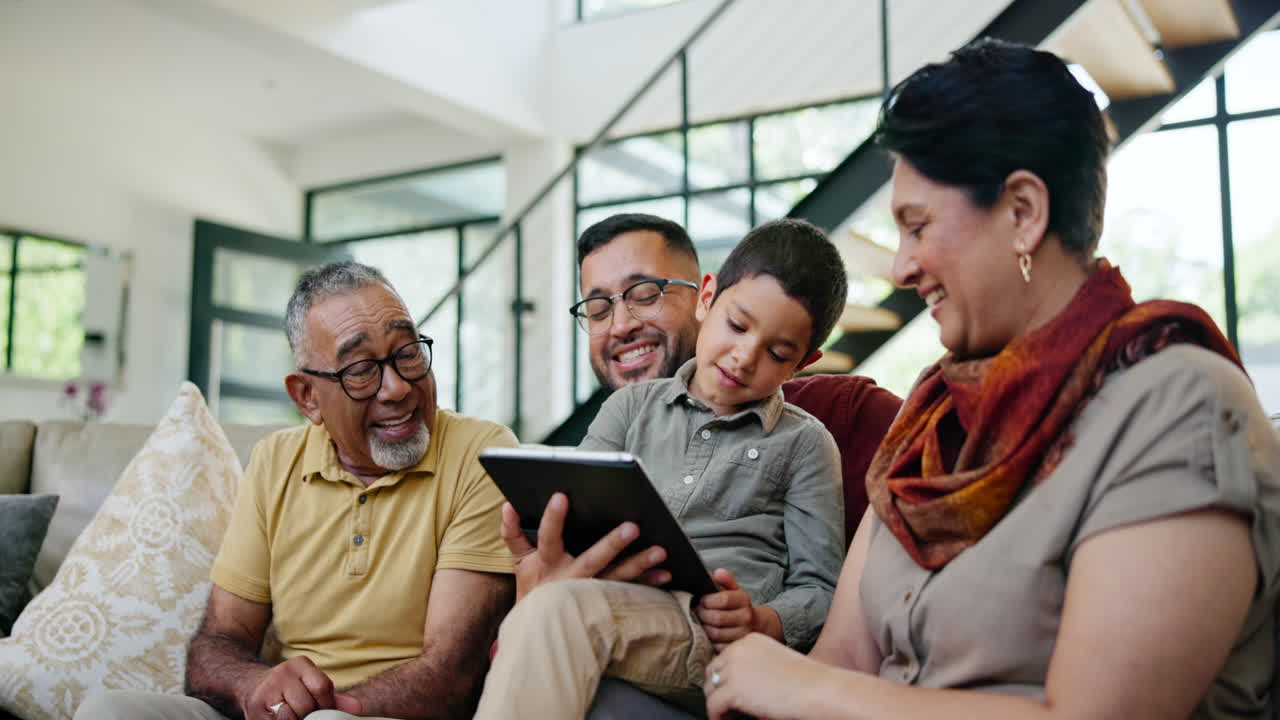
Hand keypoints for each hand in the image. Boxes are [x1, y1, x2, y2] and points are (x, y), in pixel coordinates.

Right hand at [240, 656, 361, 719]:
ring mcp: (267, 691)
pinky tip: (282, 719)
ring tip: (295, 717)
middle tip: (309, 716)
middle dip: (311, 716)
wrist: (250, 684)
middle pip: (306, 704)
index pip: (322, 687)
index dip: (326, 704)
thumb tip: (357, 708)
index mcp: (300, 665)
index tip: (324, 711)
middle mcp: (282, 674)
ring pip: (290, 716)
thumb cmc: (288, 688)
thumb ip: (333, 697)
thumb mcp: (310, 685)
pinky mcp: (255, 707)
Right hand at [501, 493, 670, 601]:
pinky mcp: (605, 604)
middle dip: (612, 544)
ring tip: (660, 551)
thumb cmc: (533, 589)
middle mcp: (570, 579)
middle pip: (592, 560)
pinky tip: (665, 574)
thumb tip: (508, 505)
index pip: (548, 537)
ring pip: (616, 578)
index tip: (561, 496)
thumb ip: (512, 533)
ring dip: (640, 565)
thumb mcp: (520, 561)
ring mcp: (590, 594)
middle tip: (633, 526)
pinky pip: (629, 593)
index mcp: (548, 563)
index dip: (553, 518)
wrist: (539, 631)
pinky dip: (648, 583)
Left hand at [697, 569, 775, 650]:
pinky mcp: (736, 646)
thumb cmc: (737, 604)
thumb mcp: (733, 589)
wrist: (755, 623)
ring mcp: (743, 634)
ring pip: (715, 633)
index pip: (723, 600)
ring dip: (704, 627)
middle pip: (717, 618)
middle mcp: (746, 617)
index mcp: (743, 599)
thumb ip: (725, 579)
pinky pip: (718, 646)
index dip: (708, 600)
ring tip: (702, 621)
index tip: (702, 600)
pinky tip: (708, 633)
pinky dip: (710, 641)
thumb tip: (718, 573)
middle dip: (702, 614)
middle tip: (698, 611)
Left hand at [704, 633, 827, 719]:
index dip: (726, 678)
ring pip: (710, 689)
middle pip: (713, 671)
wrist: (819, 690)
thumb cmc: (806, 682)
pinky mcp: (733, 690)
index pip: (725, 658)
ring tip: (728, 716)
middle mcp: (738, 649)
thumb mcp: (775, 663)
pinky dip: (717, 717)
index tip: (732, 693)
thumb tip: (737, 685)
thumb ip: (754, 667)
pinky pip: (713, 706)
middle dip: (718, 689)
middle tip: (728, 707)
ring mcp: (734, 668)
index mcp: (750, 640)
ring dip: (717, 704)